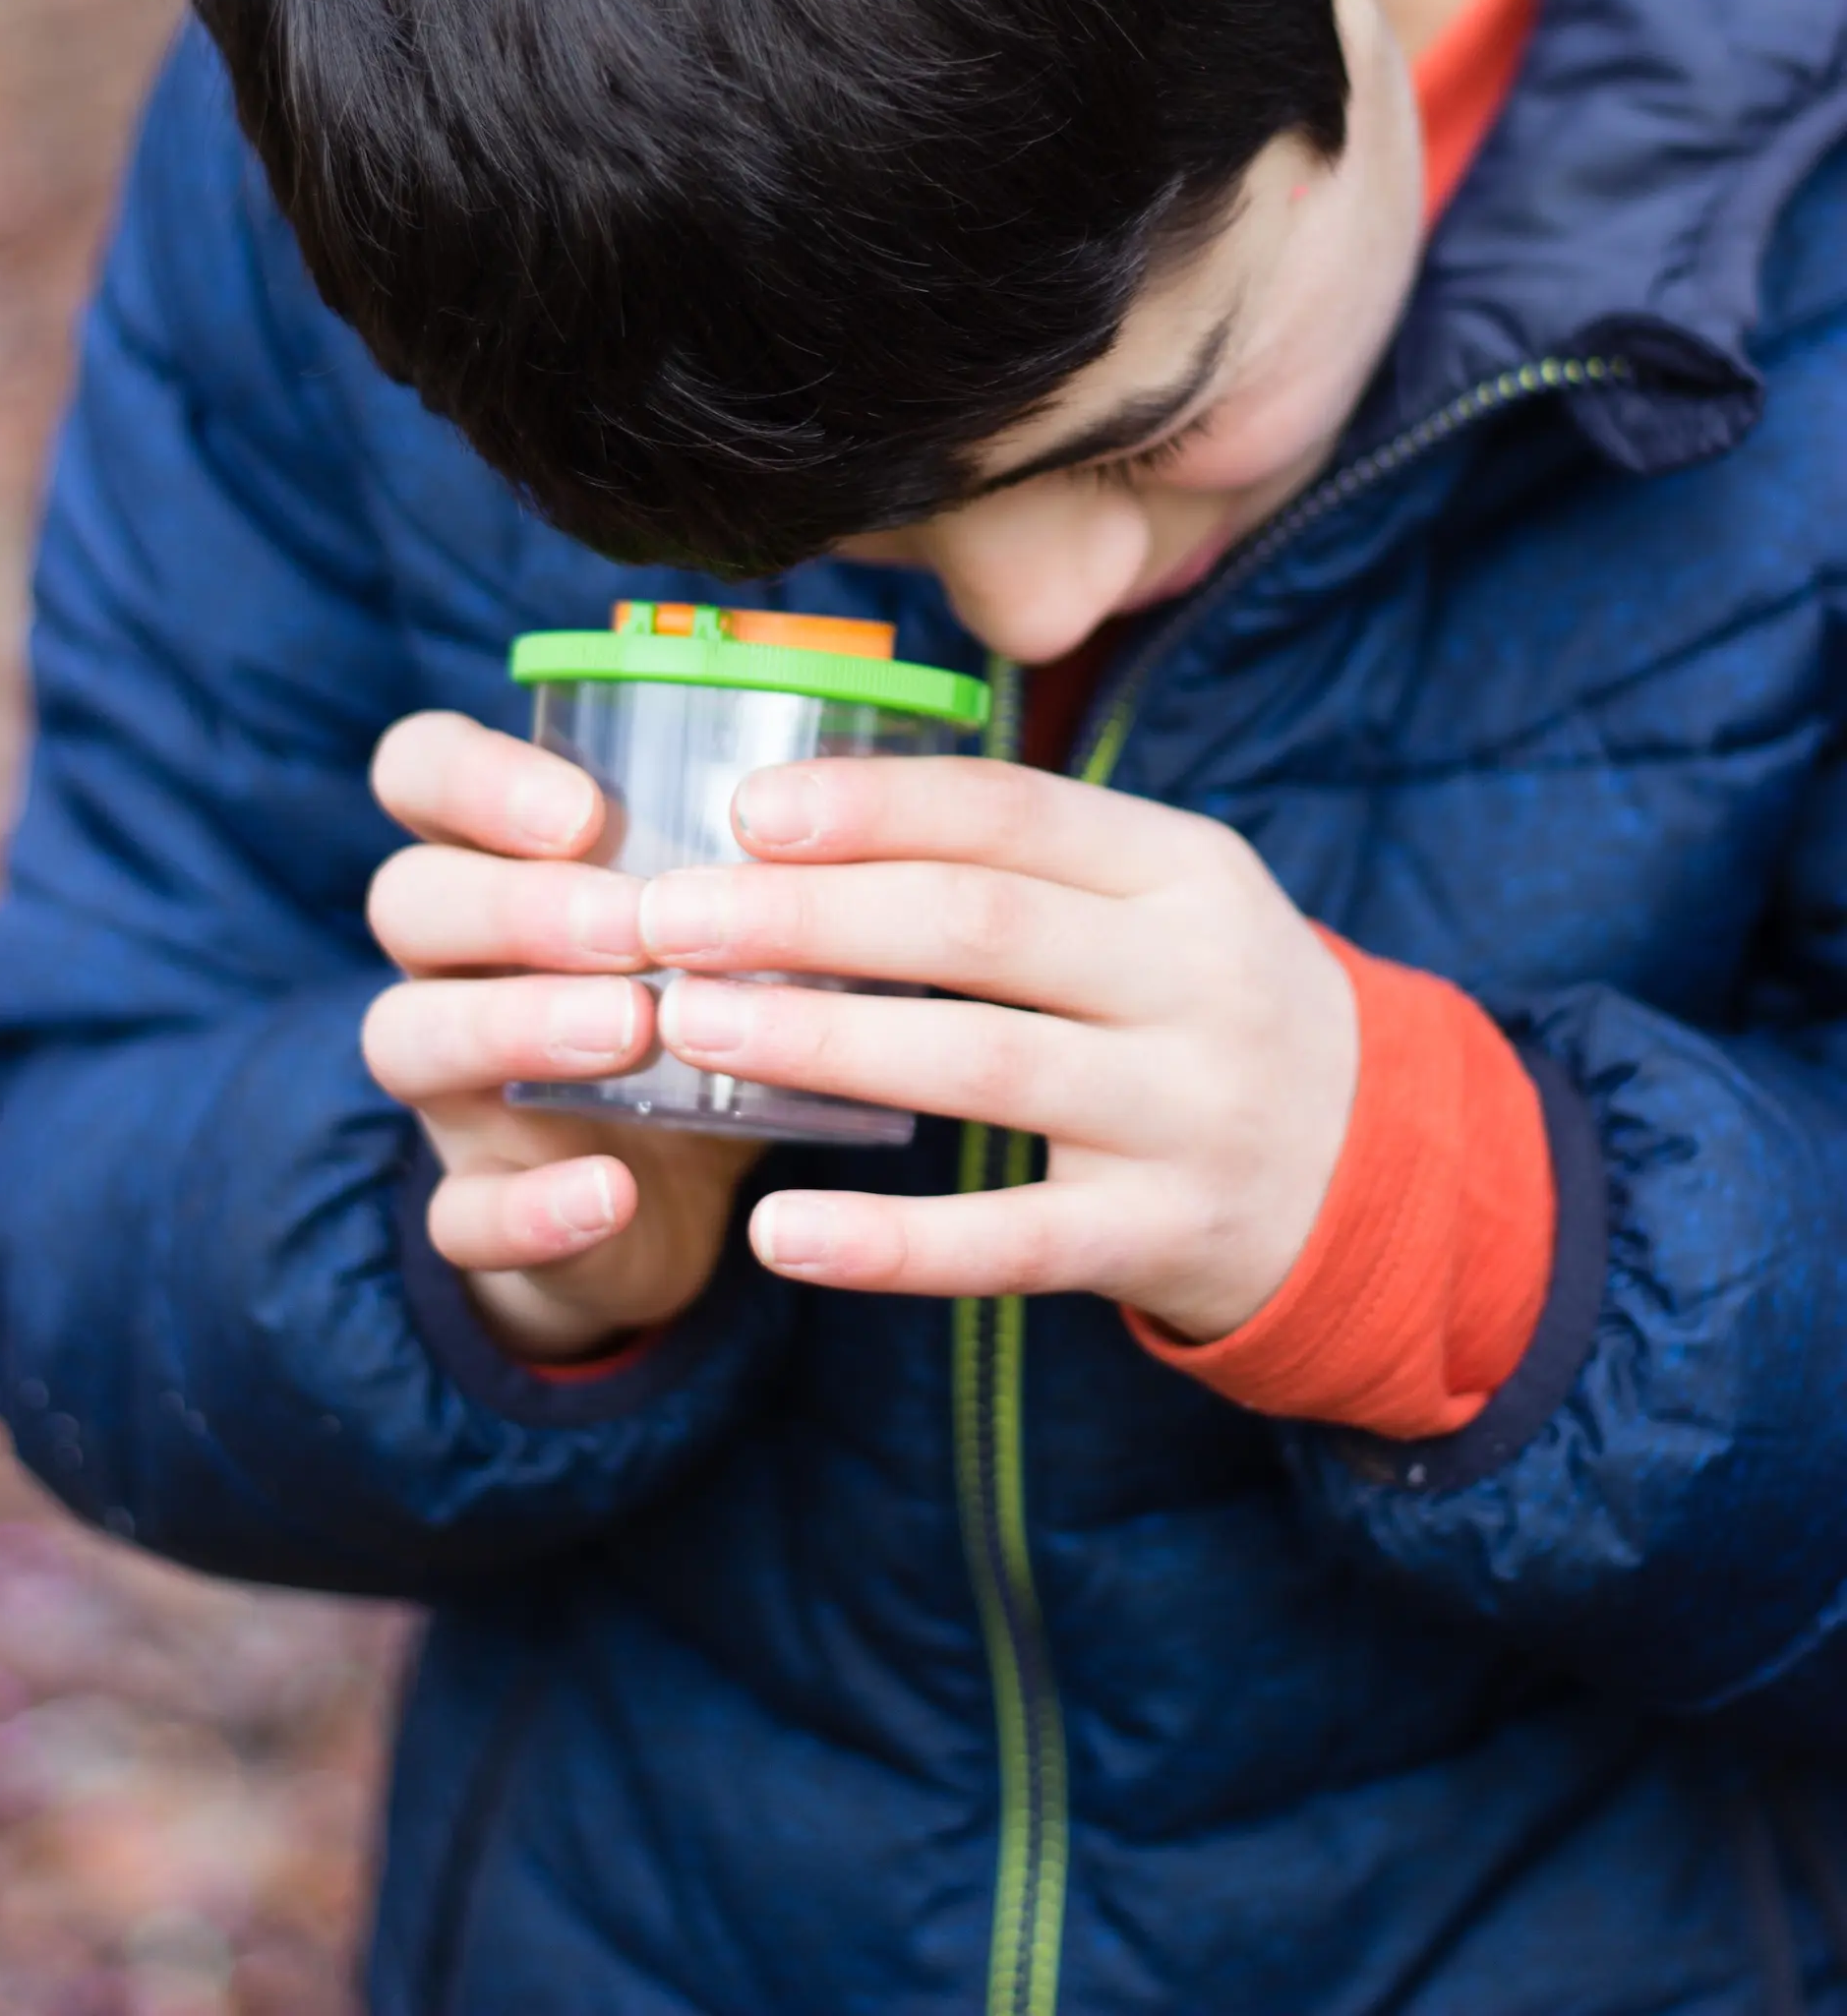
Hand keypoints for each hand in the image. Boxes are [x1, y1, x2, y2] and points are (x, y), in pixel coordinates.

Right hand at [363, 712, 759, 1362]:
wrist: (670, 1195)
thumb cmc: (700, 999)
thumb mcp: (722, 912)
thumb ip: (753, 850)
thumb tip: (882, 778)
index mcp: (499, 859)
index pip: (419, 770)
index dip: (472, 777)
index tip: (585, 810)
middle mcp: (450, 963)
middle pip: (408, 899)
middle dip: (517, 903)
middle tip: (636, 928)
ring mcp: (451, 1091)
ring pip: (406, 1039)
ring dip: (511, 1027)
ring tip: (630, 1031)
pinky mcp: (480, 1206)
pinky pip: (458, 1215)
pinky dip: (529, 1207)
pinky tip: (609, 1191)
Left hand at [642, 759, 1357, 1339]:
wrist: (1380, 1171)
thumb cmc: (1203, 1006)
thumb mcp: (1159, 900)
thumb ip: (1017, 857)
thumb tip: (795, 813)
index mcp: (1181, 868)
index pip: (1008, 810)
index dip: (871, 806)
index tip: (743, 812)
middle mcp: (1198, 976)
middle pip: (976, 927)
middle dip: (807, 917)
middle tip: (670, 920)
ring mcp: (1189, 1111)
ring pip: (984, 1068)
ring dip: (823, 1044)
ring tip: (691, 1027)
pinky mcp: (1166, 1236)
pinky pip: (1011, 1244)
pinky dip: (891, 1243)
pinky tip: (781, 1235)